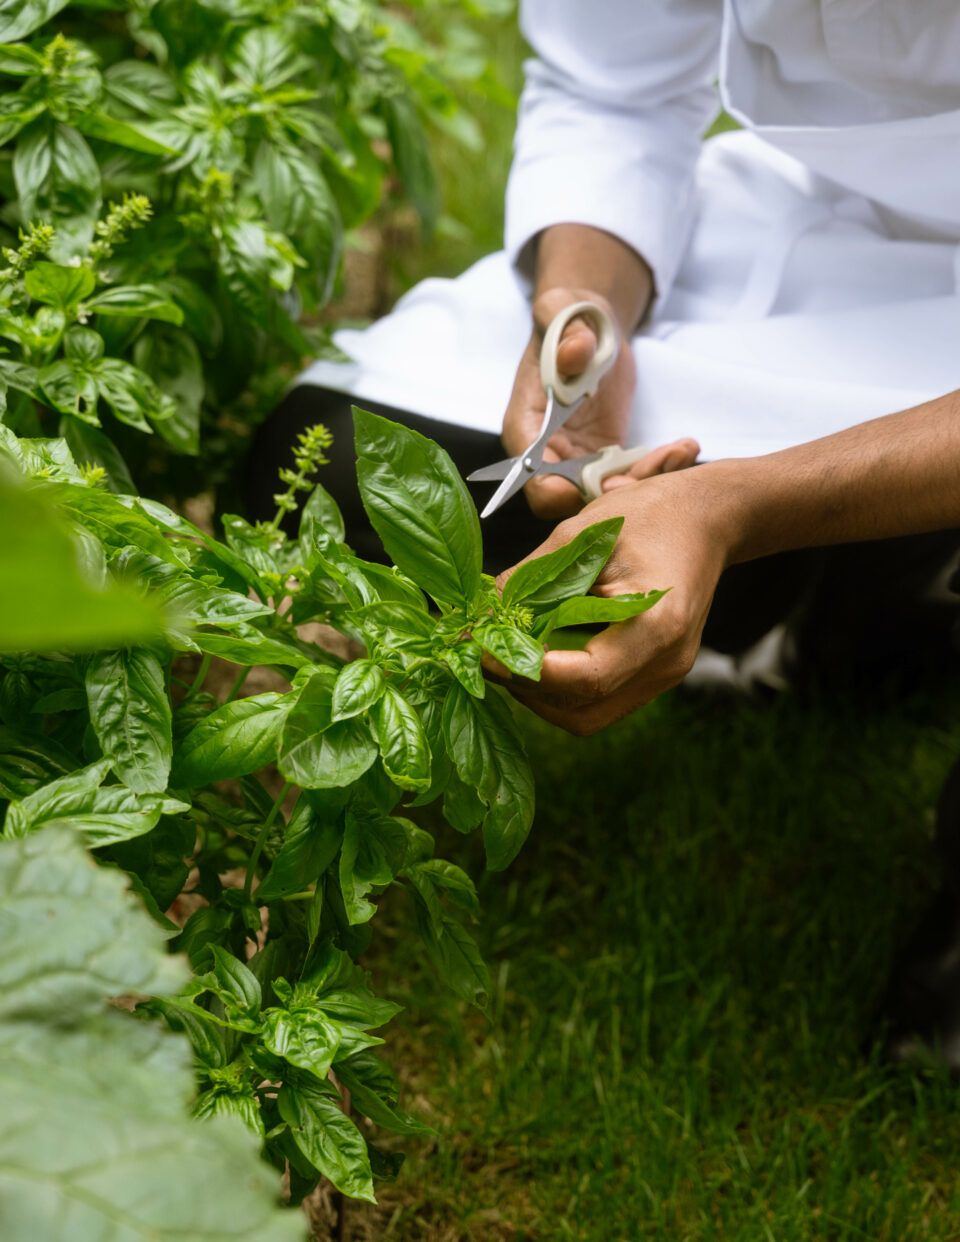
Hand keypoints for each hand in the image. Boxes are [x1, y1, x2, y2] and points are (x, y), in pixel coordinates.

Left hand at [493, 466, 737, 734]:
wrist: (706, 519)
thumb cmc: (651, 515)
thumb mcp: (582, 532)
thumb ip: (533, 576)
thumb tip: (487, 611)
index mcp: (657, 626)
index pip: (587, 679)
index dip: (529, 672)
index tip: (486, 651)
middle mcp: (665, 664)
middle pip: (582, 710)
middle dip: (527, 688)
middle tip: (487, 655)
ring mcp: (662, 676)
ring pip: (587, 715)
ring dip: (540, 694)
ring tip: (507, 655)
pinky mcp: (652, 675)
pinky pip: (599, 700)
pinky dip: (561, 688)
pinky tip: (538, 654)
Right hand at [502, 286, 698, 518]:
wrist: (589, 328)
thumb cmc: (568, 318)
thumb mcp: (562, 312)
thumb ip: (565, 330)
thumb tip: (575, 351)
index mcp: (526, 428)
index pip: (533, 482)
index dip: (563, 491)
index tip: (602, 480)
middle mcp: (548, 454)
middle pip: (571, 502)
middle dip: (615, 493)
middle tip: (654, 466)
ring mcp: (578, 460)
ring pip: (606, 498)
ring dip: (645, 483)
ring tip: (678, 453)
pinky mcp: (606, 459)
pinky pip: (629, 481)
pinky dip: (656, 472)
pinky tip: (681, 449)